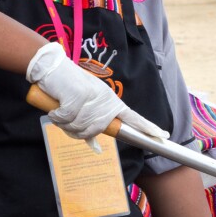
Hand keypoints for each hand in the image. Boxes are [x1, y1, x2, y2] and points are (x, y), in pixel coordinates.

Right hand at [26, 42, 169, 140]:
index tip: (163, 135)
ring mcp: (91, 99)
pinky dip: (58, 117)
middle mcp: (105, 100)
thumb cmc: (68, 88)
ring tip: (62, 110)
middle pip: (97, 131)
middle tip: (68, 119)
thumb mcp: (84, 106)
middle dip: (79, 131)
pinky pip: (66, 120)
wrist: (53, 67)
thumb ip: (92, 126)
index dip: (147, 127)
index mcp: (110, 101)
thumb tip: (97, 148)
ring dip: (67, 124)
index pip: (133, 116)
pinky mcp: (76, 98)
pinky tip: (57, 106)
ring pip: (80, 128)